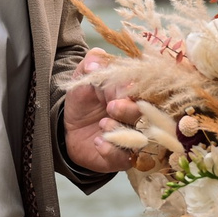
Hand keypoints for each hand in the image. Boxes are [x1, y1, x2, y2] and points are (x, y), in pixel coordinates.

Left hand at [62, 49, 142, 174]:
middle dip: (130, 110)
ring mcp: (132, 138)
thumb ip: (91, 63)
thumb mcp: (83, 78)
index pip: (146, 90)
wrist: (68, 127)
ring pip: (140, 138)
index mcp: (134, 93)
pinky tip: (98, 142)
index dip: (134, 90)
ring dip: (121, 131)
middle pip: (149, 115)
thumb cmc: (83, 99)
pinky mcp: (122, 157)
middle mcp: (139, 117)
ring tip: (103, 124)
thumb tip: (97, 57)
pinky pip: (124, 158)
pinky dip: (111, 150)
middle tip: (111, 107)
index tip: (119, 91)